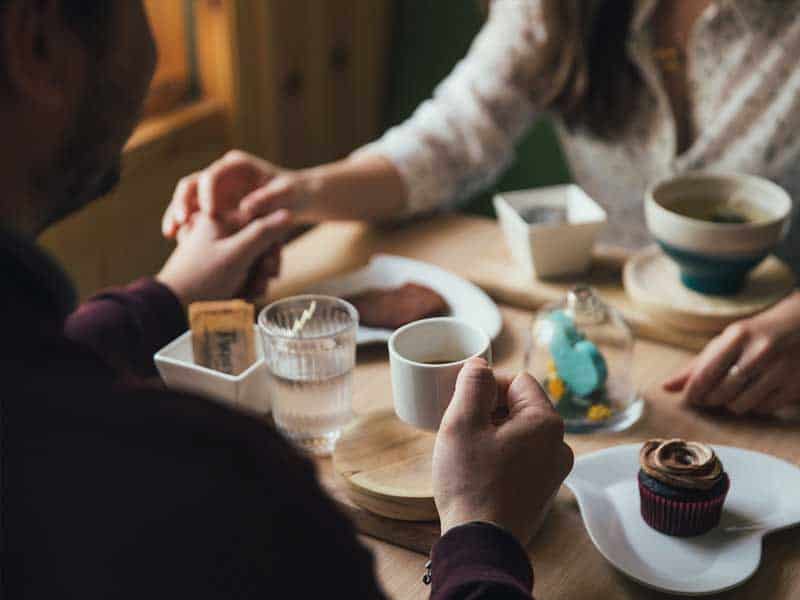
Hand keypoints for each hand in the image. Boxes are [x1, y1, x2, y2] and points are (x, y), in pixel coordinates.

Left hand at [156, 210, 291, 306]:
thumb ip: (263, 232)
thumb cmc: (202, 279)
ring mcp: (218, 249)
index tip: (269, 266)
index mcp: (220, 218)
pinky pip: (243, 270)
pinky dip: (248, 283)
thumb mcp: (236, 255)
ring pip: (253, 258)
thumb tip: (288, 213)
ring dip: (258, 277)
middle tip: (262, 283)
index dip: (272, 245)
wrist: (172, 308)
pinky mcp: (218, 267)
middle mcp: (220, 230)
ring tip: (251, 293)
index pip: (262, 222)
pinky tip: (245, 296)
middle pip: (259, 241)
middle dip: (264, 265)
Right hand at [161, 150, 308, 239]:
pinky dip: (185, 226)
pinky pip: (193, 215)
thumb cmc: (294, 193)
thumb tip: (247, 208)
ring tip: (171, 234)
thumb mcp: (286, 194)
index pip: (213, 175)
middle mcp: (222, 175)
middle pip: (192, 185)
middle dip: (182, 203)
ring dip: (177, 216)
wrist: (297, 199)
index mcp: (237, 165)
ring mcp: (216, 191)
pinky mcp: (214, 207)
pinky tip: (178, 241)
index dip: (207, 193)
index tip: (209, 213)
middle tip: (179, 223)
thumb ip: (268, 199)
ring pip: (188, 201)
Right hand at [433, 358, 573, 546]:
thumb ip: (472, 384)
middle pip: (520, 406)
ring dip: (494, 432)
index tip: (464, 403)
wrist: (481, 543)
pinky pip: (523, 457)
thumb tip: (479, 364)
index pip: (517, 380)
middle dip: (489, 410)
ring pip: (520, 432)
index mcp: (546, 422)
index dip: (487, 385)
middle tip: (461, 428)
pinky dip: (502, 455)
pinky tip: (479, 470)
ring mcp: (554, 470)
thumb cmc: (471, 483)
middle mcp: (559, 444)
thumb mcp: (461, 423)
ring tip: (468, 451)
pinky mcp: (543, 490)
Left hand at [663, 292, 799, 414]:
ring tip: (731, 393)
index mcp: (737, 336)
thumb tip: (665, 388)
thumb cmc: (751, 337)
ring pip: (741, 405)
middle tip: (708, 397)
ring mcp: (780, 369)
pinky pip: (762, 409)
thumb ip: (695, 366)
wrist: (798, 328)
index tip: (689, 398)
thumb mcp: (724, 342)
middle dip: (709, 400)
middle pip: (721, 393)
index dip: (693, 391)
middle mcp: (760, 352)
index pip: (705, 373)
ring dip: (730, 404)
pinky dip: (753, 406)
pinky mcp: (794, 385)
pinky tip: (754, 393)